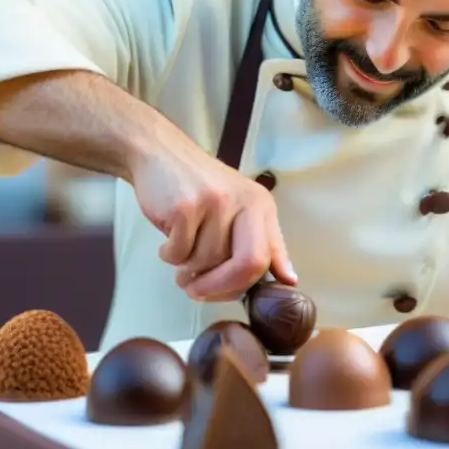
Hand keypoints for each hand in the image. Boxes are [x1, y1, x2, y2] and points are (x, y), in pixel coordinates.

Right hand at [129, 121, 296, 301]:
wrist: (160, 153)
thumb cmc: (199, 188)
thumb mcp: (239, 208)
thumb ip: (264, 243)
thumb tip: (288, 280)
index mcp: (261, 206)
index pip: (267, 257)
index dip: (249, 285)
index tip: (230, 294)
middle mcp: (243, 202)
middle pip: (246, 265)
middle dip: (219, 288)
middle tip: (198, 291)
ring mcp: (214, 204)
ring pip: (206, 262)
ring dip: (187, 269)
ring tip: (180, 252)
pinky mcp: (184, 207)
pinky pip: (178, 254)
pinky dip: (169, 255)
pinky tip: (168, 239)